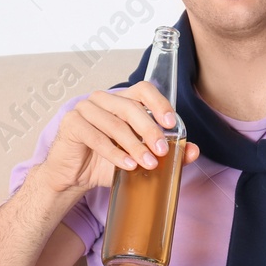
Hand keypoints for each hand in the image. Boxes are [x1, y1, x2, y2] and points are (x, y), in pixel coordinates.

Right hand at [39, 82, 199, 194]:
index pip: (144, 89)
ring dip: (134, 146)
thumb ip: (165, 152)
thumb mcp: (137, 157)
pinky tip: (127, 165)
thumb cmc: (105, 161)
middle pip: (132, 108)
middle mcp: (103, 99)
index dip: (159, 103)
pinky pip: (96, 136)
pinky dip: (114, 153)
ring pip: (115, 124)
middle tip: (162, 151)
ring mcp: (85, 108)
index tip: (171, 123)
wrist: (73, 176)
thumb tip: (193, 152)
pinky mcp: (71, 123)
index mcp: (122, 100)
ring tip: (148, 164)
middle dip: (150, 131)